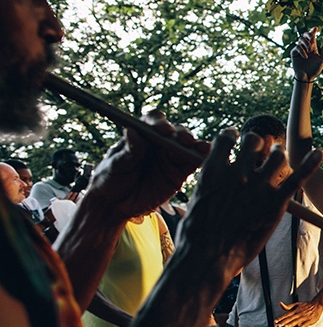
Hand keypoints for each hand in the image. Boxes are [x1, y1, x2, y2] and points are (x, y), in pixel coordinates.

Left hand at [88, 109, 209, 219]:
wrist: (115, 204)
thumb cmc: (109, 179)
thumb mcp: (114, 165)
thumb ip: (127, 152)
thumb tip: (133, 132)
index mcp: (141, 135)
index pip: (152, 121)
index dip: (159, 122)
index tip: (163, 129)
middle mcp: (158, 143)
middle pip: (175, 132)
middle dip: (181, 134)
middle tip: (184, 141)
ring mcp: (170, 157)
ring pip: (187, 146)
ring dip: (196, 145)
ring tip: (201, 148)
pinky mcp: (179, 173)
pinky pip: (192, 163)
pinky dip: (202, 159)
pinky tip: (208, 157)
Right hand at [176, 131, 322, 277]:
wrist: (207, 259)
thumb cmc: (194, 235)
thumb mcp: (195, 200)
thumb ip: (210, 182)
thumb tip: (216, 174)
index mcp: (214, 170)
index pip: (226, 138)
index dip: (232, 136)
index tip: (234, 138)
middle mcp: (237, 174)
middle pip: (254, 141)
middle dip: (257, 142)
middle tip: (259, 149)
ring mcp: (259, 188)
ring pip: (277, 155)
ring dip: (278, 153)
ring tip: (278, 155)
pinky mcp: (276, 204)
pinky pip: (297, 178)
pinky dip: (310, 164)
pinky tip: (319, 154)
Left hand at [275, 299, 322, 326]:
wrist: (317, 304)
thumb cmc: (305, 305)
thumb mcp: (296, 304)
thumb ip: (288, 306)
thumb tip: (280, 304)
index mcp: (295, 310)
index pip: (286, 315)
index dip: (280, 318)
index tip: (274, 322)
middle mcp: (298, 314)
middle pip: (290, 319)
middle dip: (284, 322)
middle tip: (278, 326)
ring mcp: (304, 317)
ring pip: (296, 321)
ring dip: (290, 324)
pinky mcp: (309, 321)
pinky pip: (304, 324)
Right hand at [291, 27, 322, 81]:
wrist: (307, 77)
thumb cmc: (315, 69)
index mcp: (313, 47)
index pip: (312, 36)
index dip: (313, 31)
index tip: (316, 28)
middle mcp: (305, 47)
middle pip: (305, 35)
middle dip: (309, 34)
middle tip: (312, 37)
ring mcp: (299, 49)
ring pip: (300, 39)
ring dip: (305, 43)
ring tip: (309, 49)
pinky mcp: (294, 53)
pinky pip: (297, 47)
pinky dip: (301, 50)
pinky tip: (305, 57)